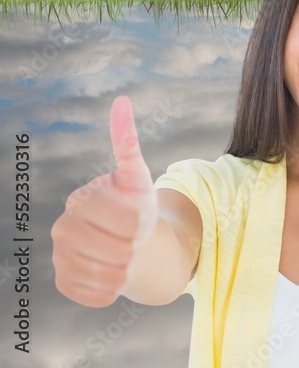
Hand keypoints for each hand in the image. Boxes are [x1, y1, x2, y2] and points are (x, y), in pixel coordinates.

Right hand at [51, 96, 159, 306]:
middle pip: (121, 251)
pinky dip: (115, 289)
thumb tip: (121, 101)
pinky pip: (99, 295)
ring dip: (128, 268)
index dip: (142, 222)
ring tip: (125, 255)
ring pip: (111, 276)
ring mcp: (59, 256)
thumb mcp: (138, 176)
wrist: (128, 240)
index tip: (137, 215)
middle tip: (132, 238)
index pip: (128, 221)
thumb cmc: (135, 204)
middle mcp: (62, 227)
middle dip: (136, 246)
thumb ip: (127, 143)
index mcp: (80, 199)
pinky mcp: (64, 282)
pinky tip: (113, 273)